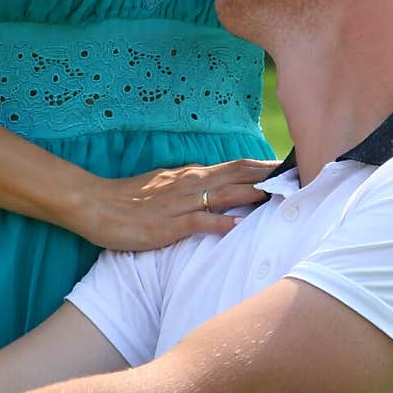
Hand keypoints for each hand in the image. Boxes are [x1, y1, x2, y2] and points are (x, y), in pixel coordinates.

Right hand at [81, 157, 277, 250]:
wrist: (94, 204)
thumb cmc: (129, 199)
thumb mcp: (165, 187)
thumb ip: (192, 187)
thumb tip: (218, 188)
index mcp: (190, 175)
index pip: (234, 166)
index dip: (263, 167)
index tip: (289, 167)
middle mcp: (189, 183)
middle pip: (237, 174)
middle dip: (268, 175)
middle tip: (299, 175)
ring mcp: (178, 204)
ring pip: (223, 195)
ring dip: (252, 194)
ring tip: (279, 195)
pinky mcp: (166, 225)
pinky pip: (197, 222)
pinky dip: (220, 223)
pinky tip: (239, 226)